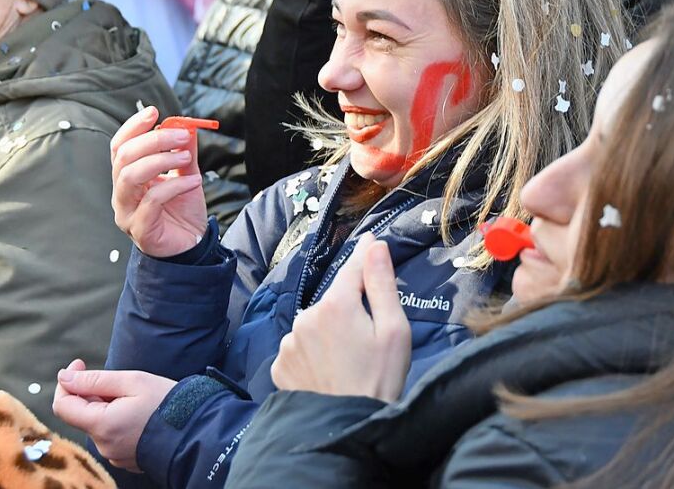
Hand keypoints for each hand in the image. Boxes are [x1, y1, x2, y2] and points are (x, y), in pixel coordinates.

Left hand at [53, 359, 176, 471]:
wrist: (196, 431)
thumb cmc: (166, 402)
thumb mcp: (133, 381)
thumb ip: (95, 380)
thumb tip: (64, 376)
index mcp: (102, 426)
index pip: (62, 405)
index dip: (67, 382)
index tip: (80, 364)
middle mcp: (103, 445)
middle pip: (81, 414)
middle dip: (92, 392)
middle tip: (119, 379)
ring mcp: (113, 454)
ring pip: (97, 423)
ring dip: (106, 405)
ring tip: (134, 397)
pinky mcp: (124, 458)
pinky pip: (110, 435)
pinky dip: (116, 419)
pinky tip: (138, 412)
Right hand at [110, 106, 207, 256]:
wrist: (191, 246)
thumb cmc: (182, 211)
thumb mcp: (186, 175)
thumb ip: (184, 153)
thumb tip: (188, 126)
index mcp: (128, 177)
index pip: (119, 146)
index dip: (133, 127)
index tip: (154, 112)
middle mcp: (121, 194)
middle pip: (123, 158)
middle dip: (153, 140)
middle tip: (181, 135)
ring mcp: (126, 213)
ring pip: (129, 177)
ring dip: (159, 160)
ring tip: (185, 157)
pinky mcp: (140, 230)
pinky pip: (151, 201)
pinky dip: (174, 186)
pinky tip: (193, 181)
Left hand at [271, 233, 411, 402]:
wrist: (347, 430)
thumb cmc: (379, 381)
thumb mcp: (394, 330)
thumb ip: (381, 284)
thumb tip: (374, 246)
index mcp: (336, 304)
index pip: (352, 268)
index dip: (364, 256)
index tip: (370, 242)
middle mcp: (306, 317)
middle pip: (334, 300)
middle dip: (349, 310)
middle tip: (367, 339)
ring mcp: (289, 343)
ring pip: (315, 325)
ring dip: (329, 333)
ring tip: (346, 362)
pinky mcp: (280, 365)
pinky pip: (300, 348)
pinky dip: (313, 355)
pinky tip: (328, 372)